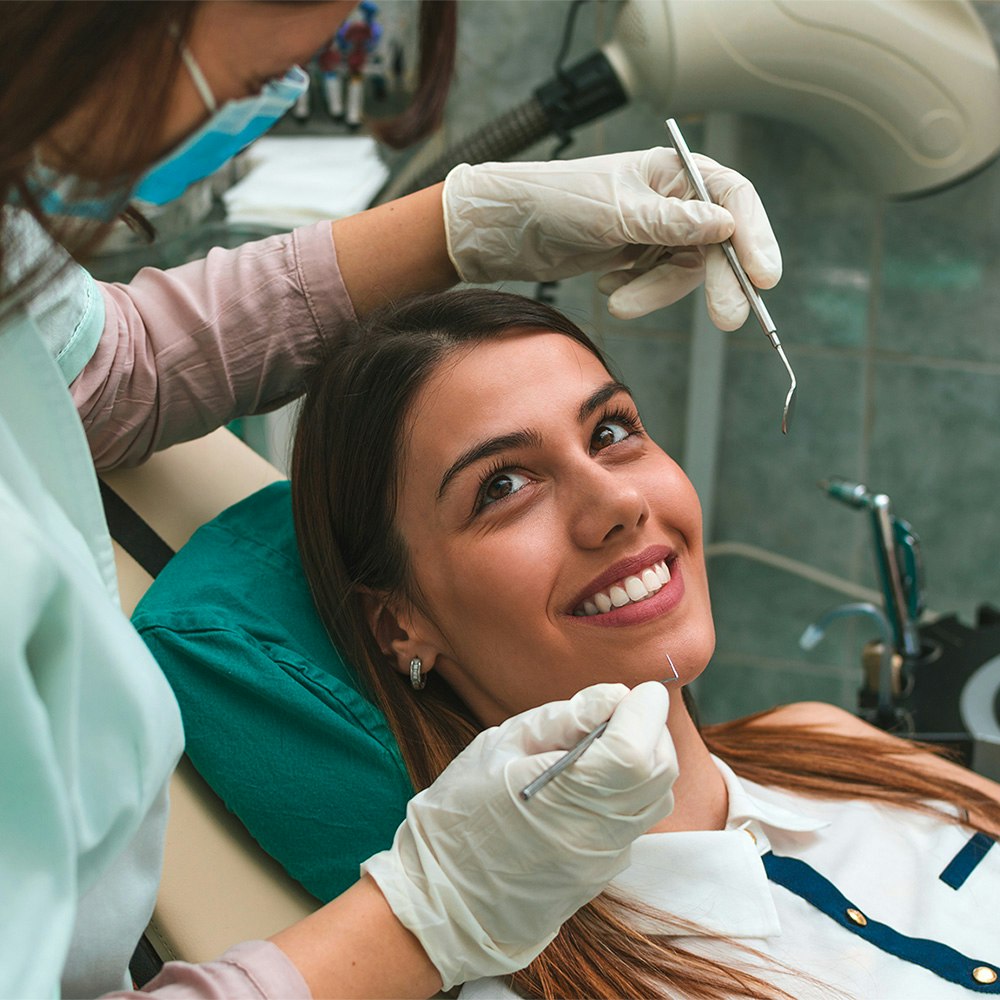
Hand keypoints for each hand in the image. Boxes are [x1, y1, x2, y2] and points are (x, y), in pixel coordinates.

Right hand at [360, 681, 676, 988]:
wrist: (444, 897)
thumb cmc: (460, 813)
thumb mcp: (500, 746)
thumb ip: (562, 719)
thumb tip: (614, 696)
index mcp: (564, 796)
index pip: (635, 749)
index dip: (644, 711)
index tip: (635, 691)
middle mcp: (596, 833)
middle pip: (659, 771)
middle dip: (649, 729)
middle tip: (616, 712)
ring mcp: (604, 859)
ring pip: (657, 797)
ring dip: (645, 760)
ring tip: (603, 744)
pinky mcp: (603, 872)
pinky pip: (636, 820)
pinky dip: (630, 789)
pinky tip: (591, 781)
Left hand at [442, 147, 780, 329]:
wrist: (507, 229)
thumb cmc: (558, 202)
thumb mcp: (616, 213)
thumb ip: (671, 223)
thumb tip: (726, 226)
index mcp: (674, 170)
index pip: (733, 198)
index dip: (755, 237)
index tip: (765, 277)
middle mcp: (673, 198)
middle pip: (718, 243)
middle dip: (720, 281)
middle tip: (728, 320)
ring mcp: (656, 230)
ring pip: (684, 272)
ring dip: (654, 293)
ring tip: (617, 303)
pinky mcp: (637, 257)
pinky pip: (656, 284)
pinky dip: (636, 292)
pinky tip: (606, 285)